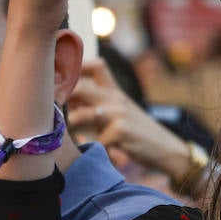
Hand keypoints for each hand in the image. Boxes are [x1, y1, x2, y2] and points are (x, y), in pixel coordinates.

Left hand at [67, 61, 194, 182]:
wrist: (167, 149)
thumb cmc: (140, 133)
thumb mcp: (123, 112)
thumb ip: (100, 104)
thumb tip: (67, 101)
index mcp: (115, 92)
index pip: (97, 66)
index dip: (77, 67)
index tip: (62, 79)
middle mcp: (116, 99)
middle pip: (80, 88)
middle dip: (62, 100)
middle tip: (53, 113)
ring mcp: (118, 114)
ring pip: (81, 116)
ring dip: (72, 128)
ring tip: (71, 137)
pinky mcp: (121, 131)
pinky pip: (95, 141)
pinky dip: (94, 150)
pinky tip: (101, 154)